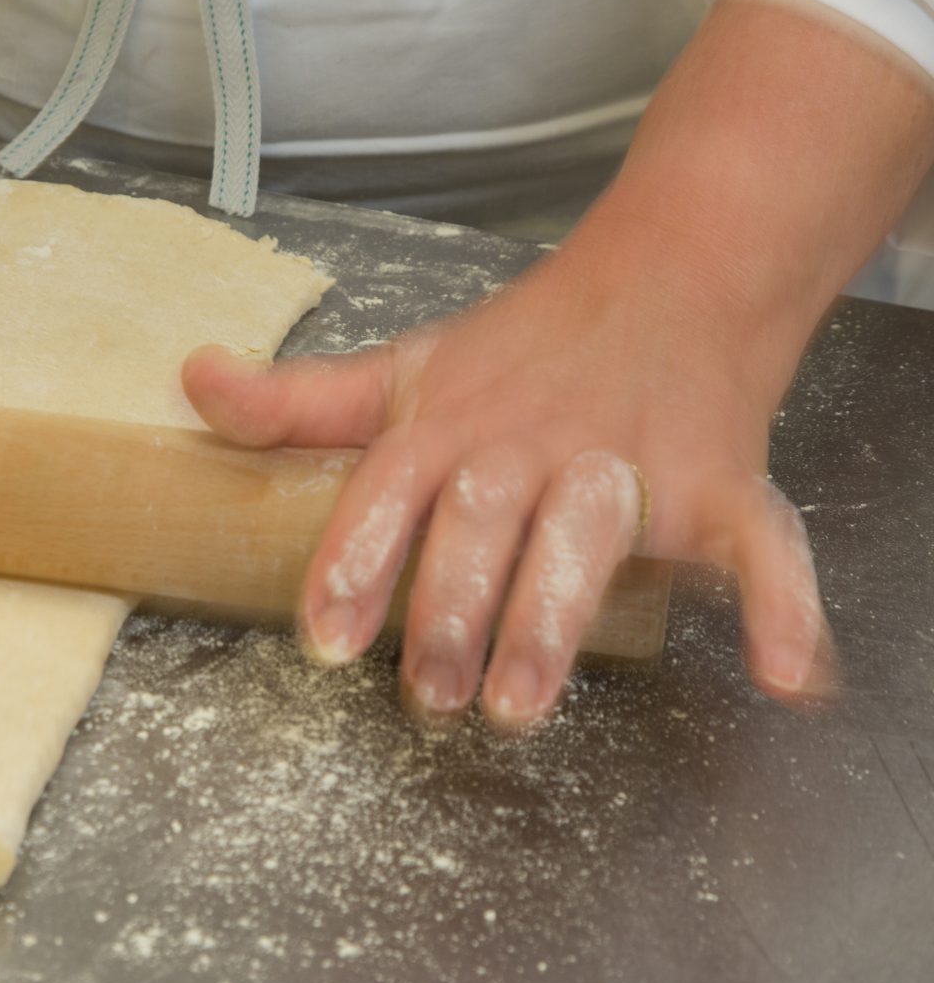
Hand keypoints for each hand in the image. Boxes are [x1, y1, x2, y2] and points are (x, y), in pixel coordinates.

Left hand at [179, 0, 932, 729]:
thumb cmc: (518, 348)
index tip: (326, 639)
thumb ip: (297, 403)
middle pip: (486, 524)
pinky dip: (785, 606)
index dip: (355, 562)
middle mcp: (533, 442)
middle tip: (428, 697)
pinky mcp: (718, 484)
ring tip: (519, 706)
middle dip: (455, 610)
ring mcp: (629, 463)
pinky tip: (789, 675)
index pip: (389, 491)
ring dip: (555, 621)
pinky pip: (761, 543)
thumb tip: (192, 381)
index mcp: (450, 422)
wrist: (670, 276)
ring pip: (591, 539)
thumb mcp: (401, 370)